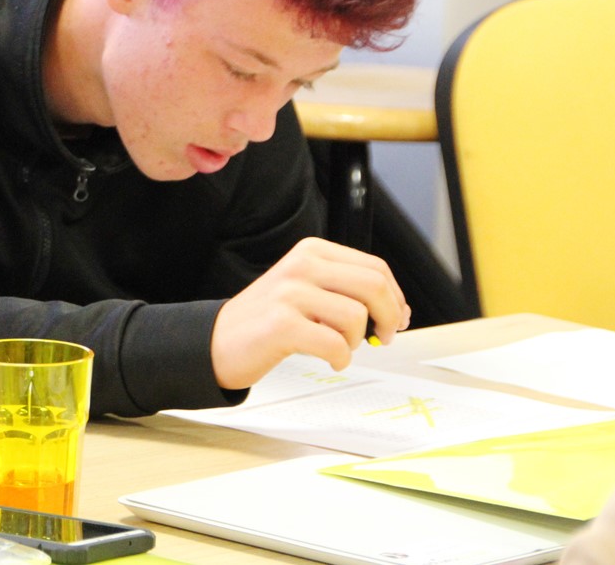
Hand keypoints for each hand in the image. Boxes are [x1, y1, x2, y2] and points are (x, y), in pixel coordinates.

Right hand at [211, 237, 409, 388]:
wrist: (217, 341)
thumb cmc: (266, 320)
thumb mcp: (306, 289)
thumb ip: (347, 292)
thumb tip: (397, 312)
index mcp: (311, 251)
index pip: (375, 267)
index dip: (395, 297)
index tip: (396, 319)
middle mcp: (301, 265)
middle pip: (373, 285)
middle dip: (389, 317)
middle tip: (382, 338)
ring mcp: (289, 293)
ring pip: (356, 317)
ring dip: (355, 341)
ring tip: (338, 348)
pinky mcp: (281, 324)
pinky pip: (335, 344)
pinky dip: (340, 359)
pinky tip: (330, 361)